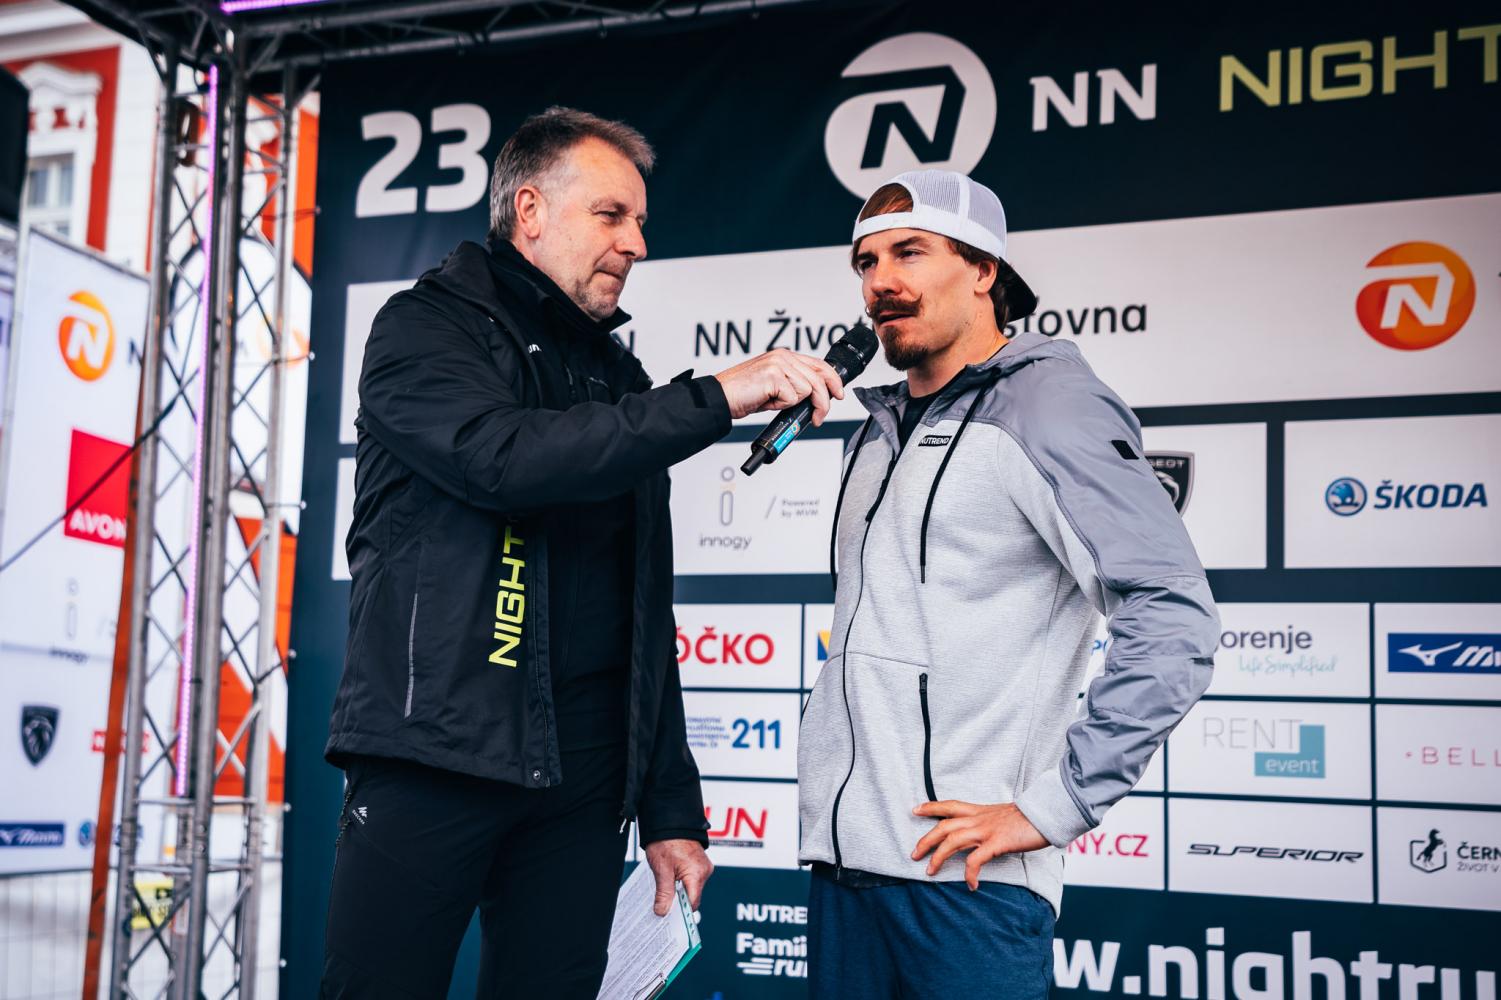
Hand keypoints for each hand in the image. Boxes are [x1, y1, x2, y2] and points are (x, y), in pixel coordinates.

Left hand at [644, 838, 712, 915]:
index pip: (692, 903)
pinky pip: (692, 879)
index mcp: (697, 874)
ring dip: (678, 892)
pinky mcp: (700, 862)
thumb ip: (664, 893)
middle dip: (678, 902)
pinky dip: (681, 883)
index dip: (681, 913)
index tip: (668, 919)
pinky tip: (669, 882)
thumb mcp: (662, 870)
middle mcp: (704, 871)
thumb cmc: (666, 841)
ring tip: (663, 891)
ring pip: (691, 888)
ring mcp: (703, 866)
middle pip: (692, 897)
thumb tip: (662, 912)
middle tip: (661, 907)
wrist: (669, 820)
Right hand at [713, 349, 844, 421]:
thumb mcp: (774, 387)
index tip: (838, 394)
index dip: (833, 380)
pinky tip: (767, 401)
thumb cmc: (743, 394)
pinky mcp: (773, 376)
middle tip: (818, 417)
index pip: (819, 364)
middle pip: (819, 378)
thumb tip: (814, 397)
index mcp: (784, 356)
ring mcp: (778, 364)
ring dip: (795, 404)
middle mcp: (783, 356)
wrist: (721, 398)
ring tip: (775, 404)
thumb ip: (793, 384)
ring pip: (808, 389)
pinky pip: (792, 397)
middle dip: (823, 402)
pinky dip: (782, 405)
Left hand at [910, 801, 1047, 890]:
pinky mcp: (997, 843)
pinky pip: (976, 860)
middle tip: (914, 855)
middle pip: (943, 827)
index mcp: (979, 811)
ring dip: (938, 857)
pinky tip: (970, 885)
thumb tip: (984, 832)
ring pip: (952, 841)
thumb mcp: (1002, 816)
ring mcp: (986, 830)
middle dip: (926, 840)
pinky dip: (970, 873)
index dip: (931, 807)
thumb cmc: (1027, 818)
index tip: (915, 810)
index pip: (950, 806)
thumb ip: (990, 822)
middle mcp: (978, 819)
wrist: (1045, 814)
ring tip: (930, 872)